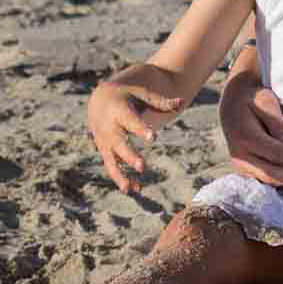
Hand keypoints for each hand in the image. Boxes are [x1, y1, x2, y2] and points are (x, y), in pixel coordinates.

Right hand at [87, 79, 183, 194]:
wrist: (100, 99)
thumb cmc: (128, 95)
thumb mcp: (142, 94)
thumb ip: (161, 102)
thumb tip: (182, 101)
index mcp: (119, 110)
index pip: (131, 121)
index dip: (141, 129)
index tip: (153, 137)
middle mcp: (109, 128)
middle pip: (119, 144)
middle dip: (130, 156)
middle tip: (142, 167)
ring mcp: (105, 141)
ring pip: (112, 160)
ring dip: (121, 175)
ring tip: (134, 189)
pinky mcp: (105, 151)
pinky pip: (112, 166)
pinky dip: (122, 178)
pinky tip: (135, 189)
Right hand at [219, 64, 282, 188]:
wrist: (233, 105)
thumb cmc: (255, 99)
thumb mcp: (265, 101)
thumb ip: (277, 122)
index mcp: (245, 138)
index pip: (278, 153)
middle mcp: (240, 157)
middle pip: (275, 173)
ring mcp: (242, 167)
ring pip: (272, 182)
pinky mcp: (249, 171)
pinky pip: (269, 181)